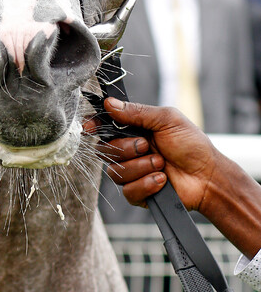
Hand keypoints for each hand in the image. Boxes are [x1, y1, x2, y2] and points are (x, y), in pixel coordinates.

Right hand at [99, 98, 218, 211]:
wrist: (208, 176)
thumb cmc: (191, 144)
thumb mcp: (166, 119)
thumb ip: (137, 112)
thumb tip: (109, 103)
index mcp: (134, 129)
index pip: (105, 126)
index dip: (94, 126)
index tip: (90, 127)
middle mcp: (130, 150)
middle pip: (106, 150)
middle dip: (127, 148)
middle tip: (147, 145)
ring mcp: (134, 172)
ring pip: (116, 172)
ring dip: (140, 167)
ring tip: (161, 164)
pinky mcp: (139, 193)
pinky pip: (128, 191)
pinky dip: (146, 184)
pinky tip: (162, 180)